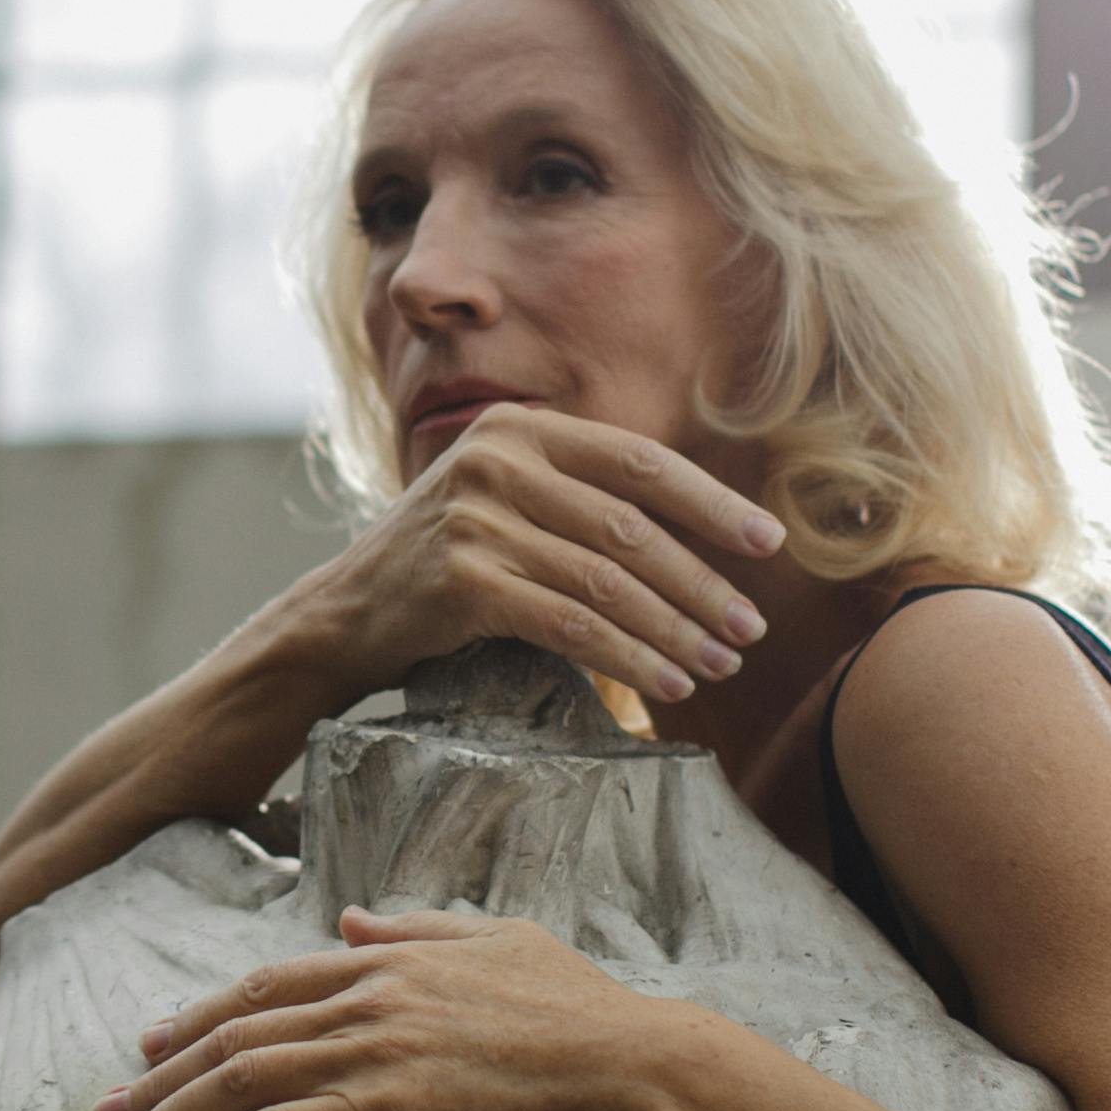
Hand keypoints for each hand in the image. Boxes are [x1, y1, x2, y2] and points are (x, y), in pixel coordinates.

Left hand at [88, 906, 691, 1110]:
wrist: (632, 1070)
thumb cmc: (583, 1012)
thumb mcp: (499, 941)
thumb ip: (415, 930)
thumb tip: (350, 924)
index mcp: (389, 961)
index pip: (270, 985)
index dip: (203, 1015)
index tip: (154, 1043)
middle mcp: (365, 999)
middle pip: (236, 1035)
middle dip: (162, 1073)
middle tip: (107, 1107)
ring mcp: (371, 1054)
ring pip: (238, 1083)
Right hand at [291, 405, 783, 706]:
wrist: (343, 615)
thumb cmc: (444, 567)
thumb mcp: (506, 502)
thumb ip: (578, 499)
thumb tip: (700, 539)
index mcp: (521, 428)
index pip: (639, 461)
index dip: (710, 504)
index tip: (767, 543)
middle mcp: (497, 458)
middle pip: (631, 526)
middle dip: (702, 583)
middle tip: (751, 626)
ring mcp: (476, 516)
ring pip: (607, 580)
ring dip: (675, 630)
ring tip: (720, 664)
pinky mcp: (463, 580)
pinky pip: (570, 622)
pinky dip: (629, 657)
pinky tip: (666, 682)